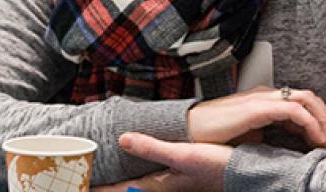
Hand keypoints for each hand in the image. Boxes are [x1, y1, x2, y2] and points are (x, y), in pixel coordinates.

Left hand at [90, 134, 231, 191]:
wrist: (245, 174)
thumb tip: (123, 140)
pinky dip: (139, 178)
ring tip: (106, 179)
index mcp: (158, 184)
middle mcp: (163, 186)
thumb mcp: (183, 155)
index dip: (99, 189)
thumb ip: (152, 148)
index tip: (79, 186)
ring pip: (140, 187)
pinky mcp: (183, 179)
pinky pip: (153, 180)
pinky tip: (142, 168)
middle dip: (108, 187)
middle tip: (86, 182)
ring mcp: (173, 184)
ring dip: (123, 184)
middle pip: (127, 190)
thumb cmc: (217, 167)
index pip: (120, 191)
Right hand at [187, 85, 325, 152]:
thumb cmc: (216, 135)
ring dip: (323, 122)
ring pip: (307, 100)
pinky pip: (293, 111)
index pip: (304, 103)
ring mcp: (263, 98)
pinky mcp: (257, 108)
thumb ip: (272, 137)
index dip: (321, 122)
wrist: (189, 130)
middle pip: (311, 98)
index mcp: (267, 99)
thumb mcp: (252, 137)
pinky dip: (309, 124)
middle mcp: (268, 94)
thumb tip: (292, 149)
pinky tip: (314, 140)